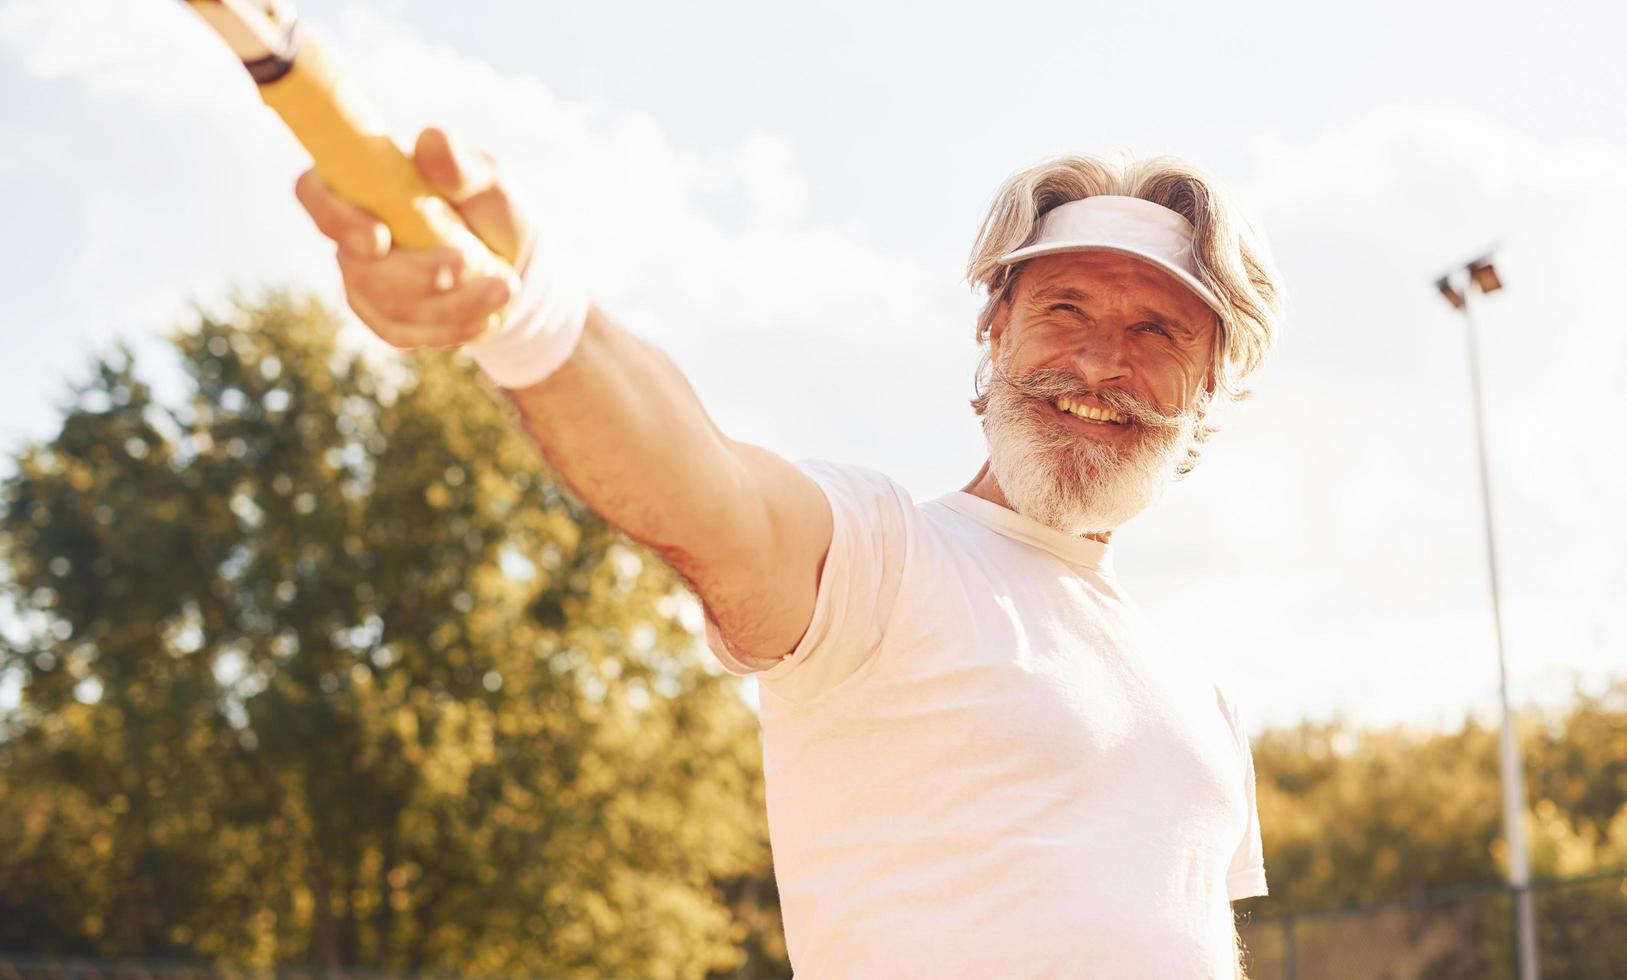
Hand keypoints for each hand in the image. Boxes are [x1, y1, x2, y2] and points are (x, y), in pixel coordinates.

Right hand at [294, 128, 529, 349]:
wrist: (510, 257)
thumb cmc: (488, 206)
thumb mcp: (486, 179)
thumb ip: (460, 163)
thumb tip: (432, 140)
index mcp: (355, 183)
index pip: (313, 193)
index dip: (335, 219)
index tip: (380, 237)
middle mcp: (348, 235)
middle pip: (357, 267)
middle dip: (415, 273)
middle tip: (467, 261)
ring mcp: (363, 282)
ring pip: (389, 306)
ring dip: (449, 303)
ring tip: (504, 286)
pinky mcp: (387, 319)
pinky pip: (408, 334)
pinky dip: (453, 327)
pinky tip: (490, 315)